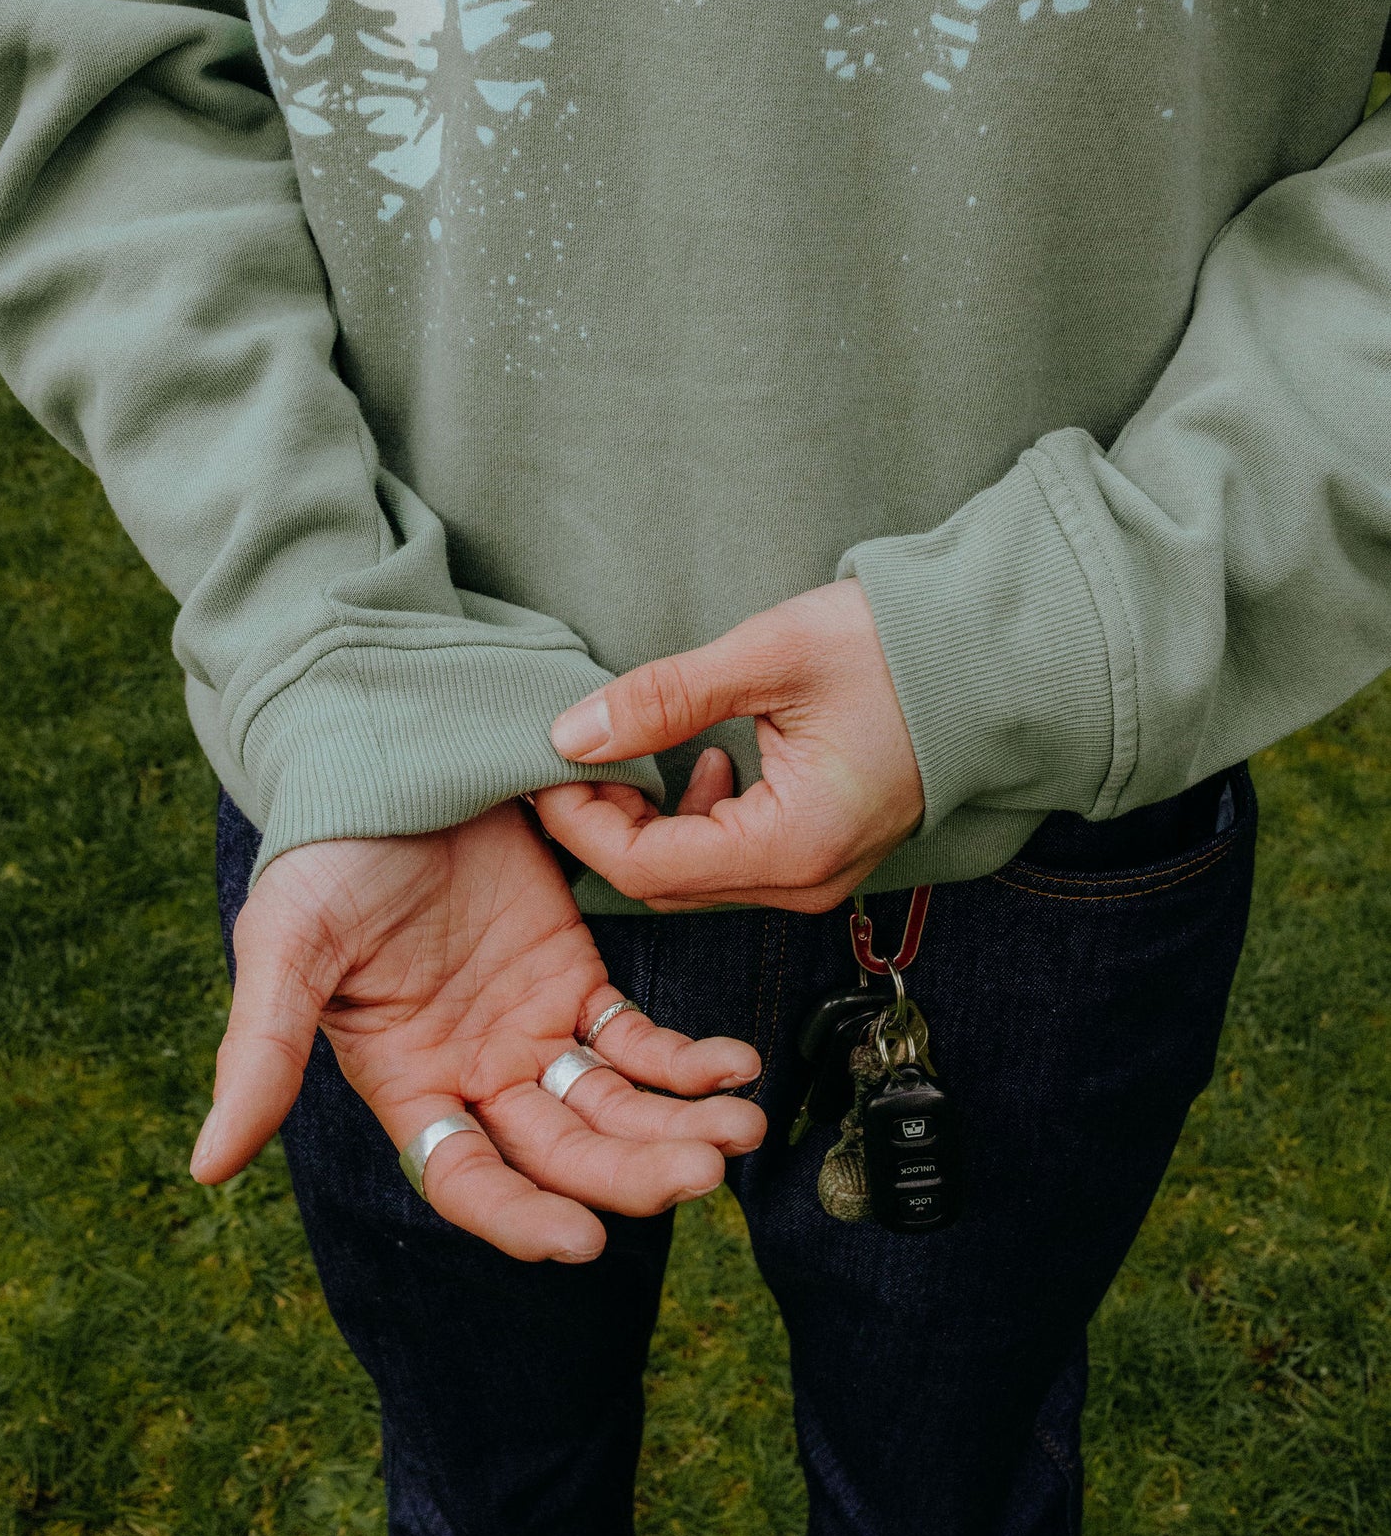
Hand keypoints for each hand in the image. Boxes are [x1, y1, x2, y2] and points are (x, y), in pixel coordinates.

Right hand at [190, 801, 765, 1261]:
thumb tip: (206, 1169)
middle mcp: (474, 1073)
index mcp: (405, 1083)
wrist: (393, 753)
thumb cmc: (326, 849)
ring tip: (740, 1129)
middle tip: (702, 1171)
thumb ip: (260, 1053)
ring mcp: (530, 1031)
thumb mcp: (287, 943)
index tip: (581, 1242)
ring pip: (614, 1107)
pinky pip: (639, 1041)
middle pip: (563, 1152)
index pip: (465, 1177)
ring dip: (677, 1126)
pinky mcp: (577, 980)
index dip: (519, 1217)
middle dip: (631, 1172)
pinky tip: (735, 1069)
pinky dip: (688, 1061)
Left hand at [536, 580, 921, 911]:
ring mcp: (818, 878)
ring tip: (633, 752)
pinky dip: (695, 822)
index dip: (581, 820)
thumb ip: (664, 698)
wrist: (992, 660)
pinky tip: (705, 761)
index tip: (544, 766)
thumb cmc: (894, 652)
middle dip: (605, 824)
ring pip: (694, 877)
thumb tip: (572, 733)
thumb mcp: (767, 657)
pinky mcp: (822, 857)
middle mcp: (805, 883)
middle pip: (663, 883)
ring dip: (648, 823)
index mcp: (792, 845)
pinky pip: (734, 863)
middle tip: (573, 754)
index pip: (645, 866)